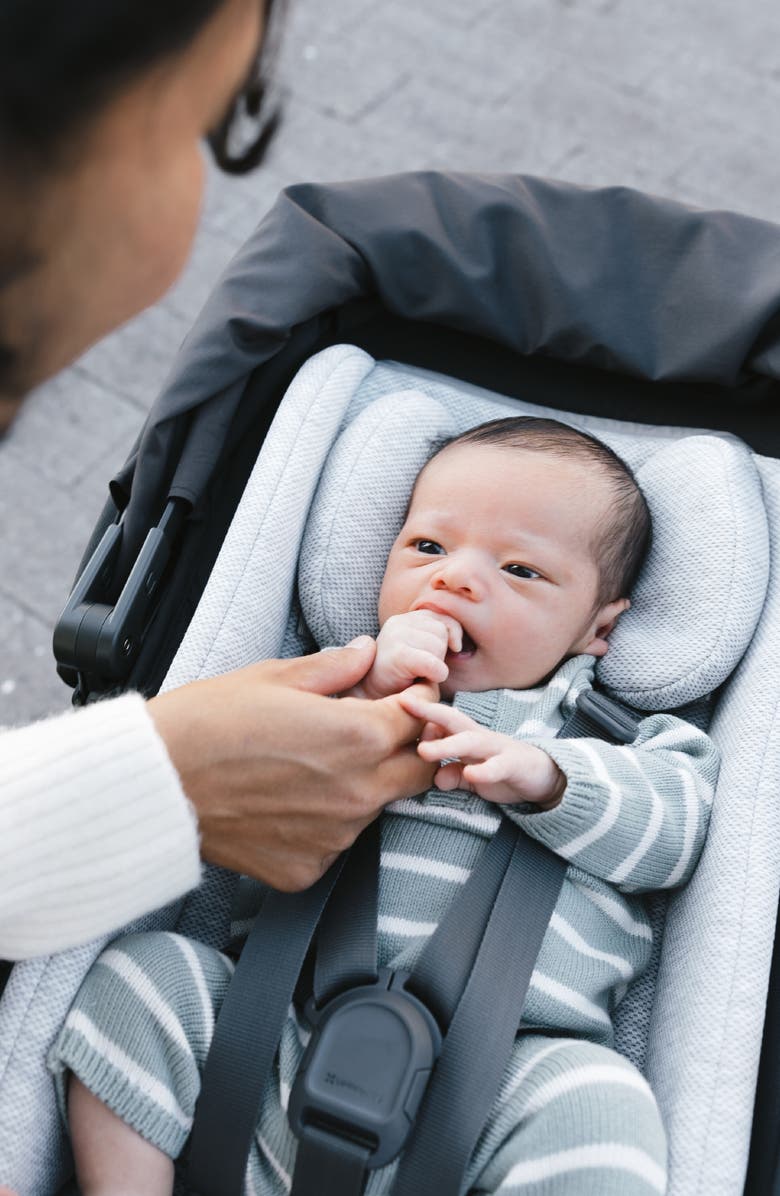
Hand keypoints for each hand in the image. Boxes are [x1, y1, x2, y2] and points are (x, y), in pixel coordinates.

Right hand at [148, 639, 436, 890]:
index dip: (418, 701)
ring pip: (378, 806)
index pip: (422, 718)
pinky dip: (326, 820)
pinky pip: (337, 840)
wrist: (154, 785)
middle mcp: (358, 792)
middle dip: (411, 746)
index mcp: (359, 737)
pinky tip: (289, 798)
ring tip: (315, 763)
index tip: (405, 696)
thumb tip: (366, 654)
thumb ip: (334, 668)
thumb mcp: (273, 677)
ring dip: (366, 783)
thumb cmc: (205, 723)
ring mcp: (335, 837)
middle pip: (420, 770)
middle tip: (378, 730)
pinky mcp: (309, 868)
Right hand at [355, 610, 462, 698]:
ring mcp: (394, 636)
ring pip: (438, 647)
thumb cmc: (402, 679)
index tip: (448, 654)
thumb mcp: (423, 652)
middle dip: (440, 654)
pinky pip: (432, 663)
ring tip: (417, 675)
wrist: (371, 700)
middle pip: (442, 632)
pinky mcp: (396, 654)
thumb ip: (440, 638)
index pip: (444, 618)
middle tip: (422, 669)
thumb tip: (459, 644)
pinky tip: (420, 681)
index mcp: (406, 618)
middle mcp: (398, 622)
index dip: (452, 637)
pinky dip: (435, 675)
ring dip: (436, 666)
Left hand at [399, 693, 565, 810]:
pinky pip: (497, 767)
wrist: (543, 776)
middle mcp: (480, 738)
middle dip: (429, 713)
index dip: (420, 713)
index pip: (441, 722)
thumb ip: (452, 775)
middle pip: (453, 721)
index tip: (395, 703)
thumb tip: (435, 778)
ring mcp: (497, 749)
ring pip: (470, 743)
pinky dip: (484, 772)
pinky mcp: (513, 765)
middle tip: (403, 706)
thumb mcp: (472, 775)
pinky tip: (471, 776)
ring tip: (425, 752)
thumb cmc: (501, 770)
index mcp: (467, 737)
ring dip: (447, 745)